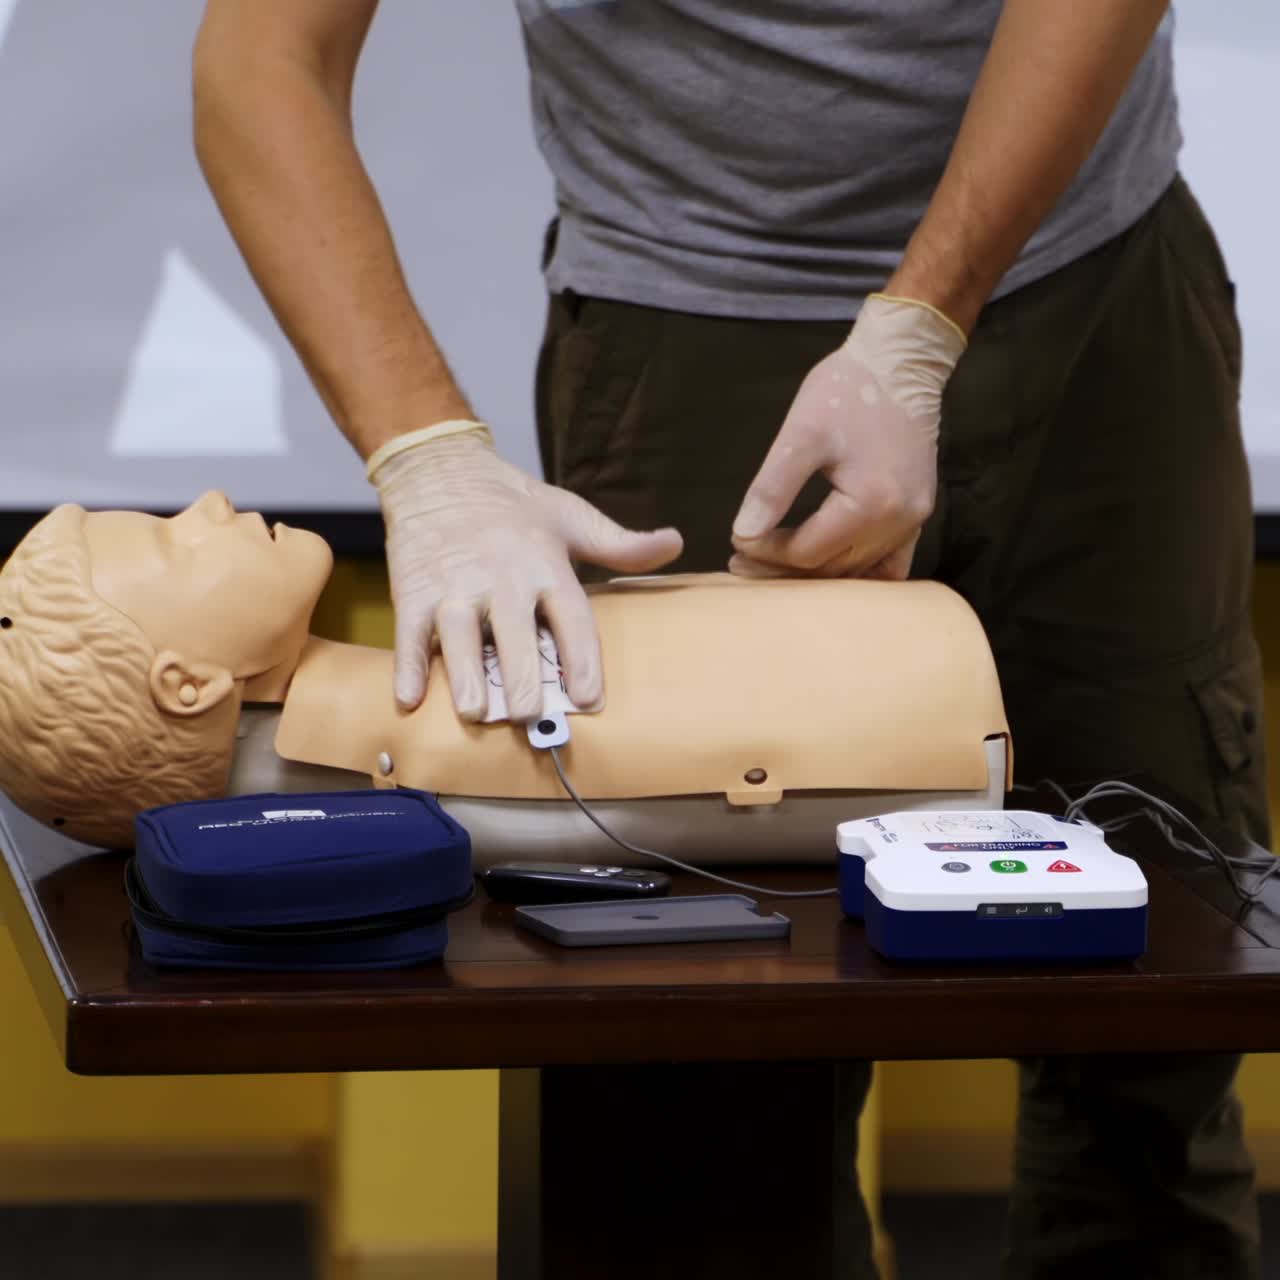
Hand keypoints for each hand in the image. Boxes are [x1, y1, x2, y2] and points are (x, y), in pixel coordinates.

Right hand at [372, 425, 682, 720]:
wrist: (439, 467)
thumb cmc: (513, 501)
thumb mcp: (572, 516)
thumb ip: (622, 544)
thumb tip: (674, 543)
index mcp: (545, 563)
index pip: (570, 617)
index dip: (580, 659)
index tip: (588, 698)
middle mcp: (501, 577)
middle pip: (514, 634)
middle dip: (522, 677)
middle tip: (529, 714)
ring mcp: (454, 585)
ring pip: (459, 637)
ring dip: (465, 676)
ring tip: (475, 712)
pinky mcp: (414, 590)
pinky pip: (409, 633)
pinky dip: (406, 666)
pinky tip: (408, 699)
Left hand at [729, 294, 965, 580]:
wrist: (900, 361)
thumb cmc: (847, 390)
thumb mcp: (800, 434)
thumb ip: (772, 488)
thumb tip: (743, 535)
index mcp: (870, 504)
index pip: (807, 552)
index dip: (766, 553)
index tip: (736, 541)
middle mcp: (898, 522)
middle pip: (831, 569)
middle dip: (783, 568)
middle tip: (742, 562)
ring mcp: (914, 520)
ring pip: (857, 572)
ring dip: (815, 574)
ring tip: (773, 567)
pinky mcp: (918, 513)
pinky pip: (891, 564)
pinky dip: (857, 574)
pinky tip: (827, 571)